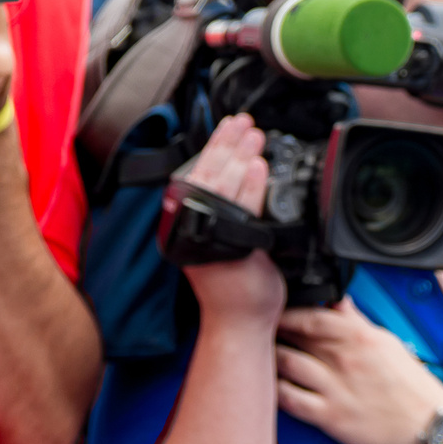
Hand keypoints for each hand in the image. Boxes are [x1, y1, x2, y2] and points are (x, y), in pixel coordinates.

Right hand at [171, 115, 284, 325]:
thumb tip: (235, 174)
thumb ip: (222, 209)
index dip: (213, 147)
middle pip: (207, 176)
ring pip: (223, 188)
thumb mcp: (220, 238)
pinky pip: (242, 210)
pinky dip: (250, 187)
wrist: (238, 320)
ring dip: (240, 157)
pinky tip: (257, 167)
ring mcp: (210, 239)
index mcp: (185, 223)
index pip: (196, 174)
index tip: (228, 126)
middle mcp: (192, 228)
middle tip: (244, 123)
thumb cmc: (232, 284)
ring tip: (254, 137)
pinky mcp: (231, 248)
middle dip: (227, 144)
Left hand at [274, 300, 442, 443]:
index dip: (286, 312)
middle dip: (273, 332)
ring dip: (270, 358)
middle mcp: (345, 360)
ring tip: (260, 357)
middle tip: (261, 333)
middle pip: (294, 336)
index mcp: (359, 338)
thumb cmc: (410, 386)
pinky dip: (275, 391)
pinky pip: (290, 400)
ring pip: (286, 364)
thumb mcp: (387, 342)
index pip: (311, 316)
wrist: (427, 426)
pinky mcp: (330, 417)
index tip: (274, 312)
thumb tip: (337, 302)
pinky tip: (268, 386)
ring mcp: (336, 389)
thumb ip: (357, 322)